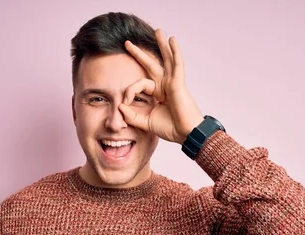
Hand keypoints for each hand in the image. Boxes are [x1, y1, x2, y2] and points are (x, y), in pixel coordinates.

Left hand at [119, 29, 203, 143]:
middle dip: (139, 54)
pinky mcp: (179, 83)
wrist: (186, 134)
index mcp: (158, 94)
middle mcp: (165, 86)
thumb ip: (132, 115)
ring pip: (166, 59)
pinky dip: (175, 51)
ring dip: (161, 45)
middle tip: (127, 43)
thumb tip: (119, 105)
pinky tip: (172, 40)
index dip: (129, 91)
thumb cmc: (171, 128)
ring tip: (158, 31)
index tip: (124, 103)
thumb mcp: (145, 122)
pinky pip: (177, 64)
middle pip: (151, 65)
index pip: (139, 84)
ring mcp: (173, 83)